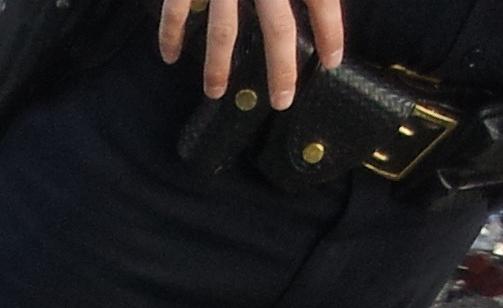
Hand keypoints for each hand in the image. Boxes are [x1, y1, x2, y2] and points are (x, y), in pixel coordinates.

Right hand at [158, 0, 341, 111]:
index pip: (321, 3)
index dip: (331, 33)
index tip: (332, 63)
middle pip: (278, 30)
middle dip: (281, 69)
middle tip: (282, 102)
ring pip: (224, 31)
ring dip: (219, 66)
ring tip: (215, 93)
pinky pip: (177, 10)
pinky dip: (170, 33)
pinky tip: (170, 56)